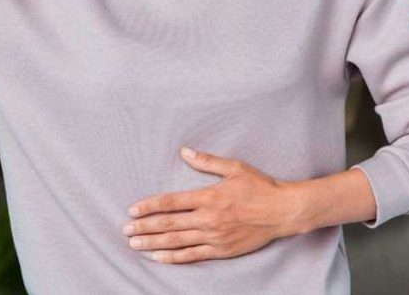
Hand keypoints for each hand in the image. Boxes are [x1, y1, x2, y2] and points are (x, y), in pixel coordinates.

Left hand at [122, 147, 297, 263]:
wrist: (283, 211)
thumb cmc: (259, 187)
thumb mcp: (234, 168)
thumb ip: (206, 161)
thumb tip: (184, 151)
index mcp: (208, 196)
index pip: (171, 202)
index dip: (149, 206)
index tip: (132, 210)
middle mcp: (208, 218)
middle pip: (169, 224)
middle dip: (145, 227)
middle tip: (126, 230)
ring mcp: (214, 236)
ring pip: (177, 241)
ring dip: (153, 243)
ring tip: (135, 244)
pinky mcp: (222, 250)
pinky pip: (193, 255)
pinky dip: (174, 257)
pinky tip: (159, 257)